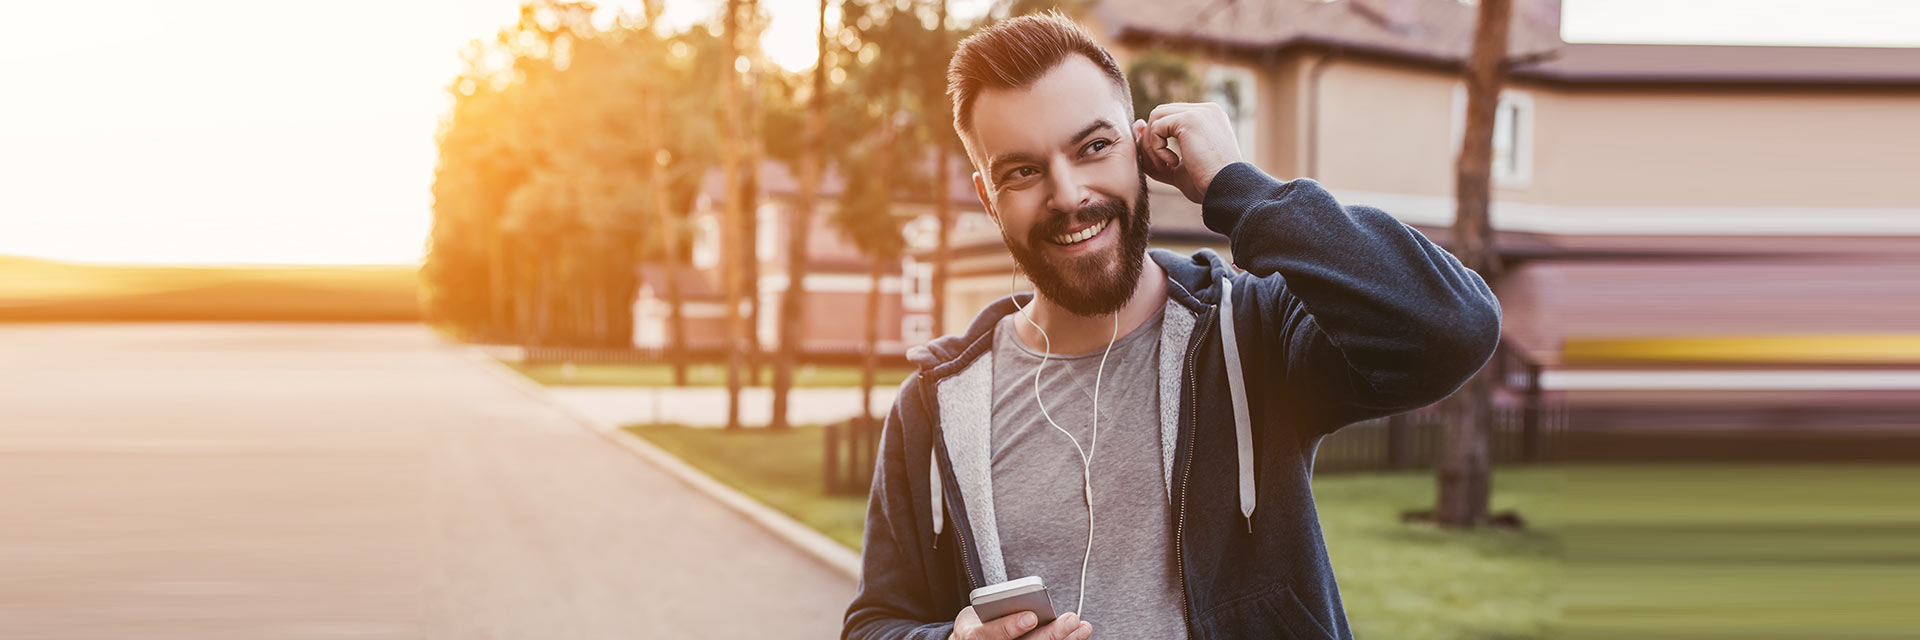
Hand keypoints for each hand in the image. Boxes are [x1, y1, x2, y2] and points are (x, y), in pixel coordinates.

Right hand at [950, 606, 1092, 639]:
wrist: (973, 639)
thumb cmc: (981, 621)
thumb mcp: (980, 610)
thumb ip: (999, 607)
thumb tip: (1030, 607)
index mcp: (975, 636)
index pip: (991, 634)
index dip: (1010, 627)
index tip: (1031, 617)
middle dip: (1050, 634)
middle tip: (1070, 620)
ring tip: (1081, 627)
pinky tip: (1078, 634)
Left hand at [1136, 102, 1243, 203]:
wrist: (1228, 190)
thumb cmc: (1208, 185)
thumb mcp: (1178, 168)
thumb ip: (1157, 150)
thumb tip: (1136, 126)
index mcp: (1208, 119)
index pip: (1171, 118)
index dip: (1158, 138)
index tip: (1161, 163)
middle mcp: (1206, 110)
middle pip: (1161, 114)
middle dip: (1151, 140)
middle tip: (1159, 166)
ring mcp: (1199, 112)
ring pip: (1156, 117)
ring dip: (1152, 145)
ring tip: (1166, 166)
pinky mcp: (1190, 119)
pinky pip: (1156, 127)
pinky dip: (1156, 148)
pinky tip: (1172, 164)